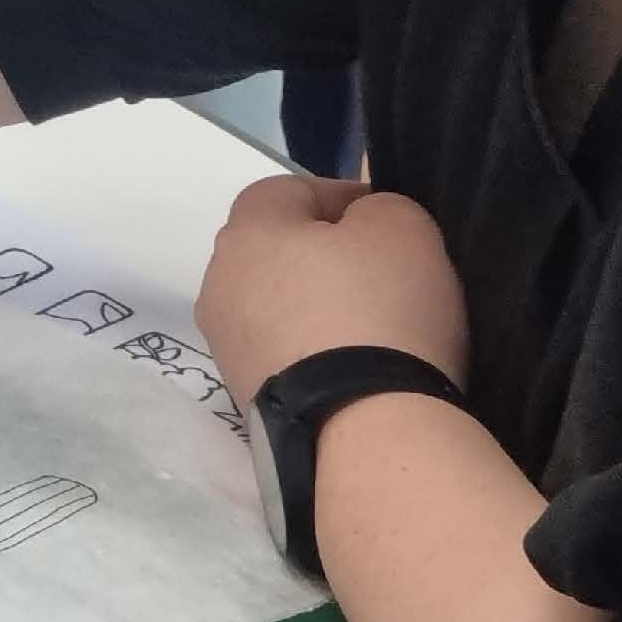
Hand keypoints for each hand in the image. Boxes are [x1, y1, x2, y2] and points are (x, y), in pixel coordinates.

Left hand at [198, 175, 470, 394]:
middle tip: (382, 273)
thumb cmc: (380, 311)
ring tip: (373, 327)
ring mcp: (226, 348)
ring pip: (275, 308)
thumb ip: (378, 208)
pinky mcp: (246, 399)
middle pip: (274, 252)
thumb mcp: (402, 228)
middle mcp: (219, 285)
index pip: (288, 192)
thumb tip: (360, 225)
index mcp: (245, 233)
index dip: (342, 198)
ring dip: (315, 309)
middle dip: (322, 256)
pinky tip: (354, 367)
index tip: (387, 222)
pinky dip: (314, 355)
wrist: (363, 430)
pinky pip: (284, 357)